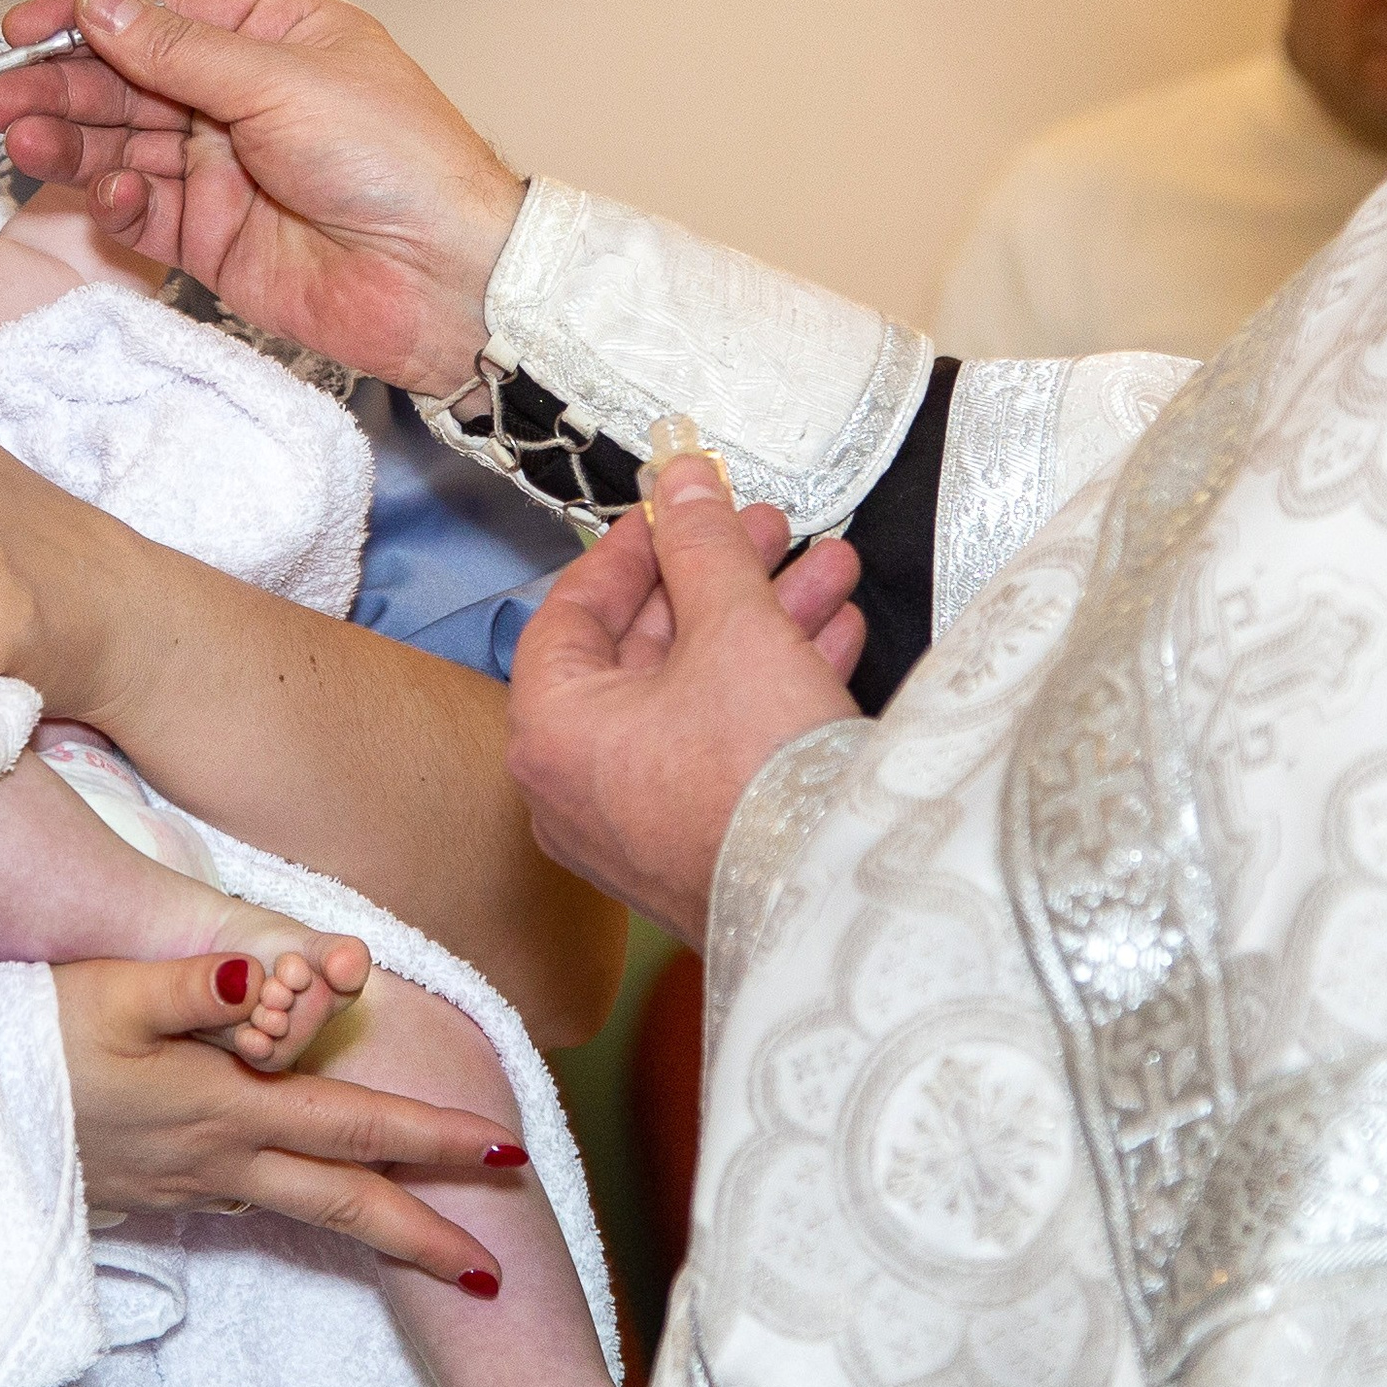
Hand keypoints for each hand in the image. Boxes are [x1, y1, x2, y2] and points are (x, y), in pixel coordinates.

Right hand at [0, 0, 525, 397]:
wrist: (443, 280)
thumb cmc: (399, 162)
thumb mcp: (283, 79)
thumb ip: (182, 50)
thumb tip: (102, 5)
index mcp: (273, 38)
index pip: (161, 13)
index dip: (89, 18)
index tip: (24, 31)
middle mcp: (242, 101)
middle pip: (129, 83)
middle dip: (63, 87)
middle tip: (0, 98)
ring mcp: (226, 172)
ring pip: (126, 147)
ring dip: (73, 143)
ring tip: (22, 140)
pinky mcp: (215, 241)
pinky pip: (147, 213)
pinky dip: (120, 201)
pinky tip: (111, 191)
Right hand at [55, 952, 524, 1283]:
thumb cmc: (33, 1039)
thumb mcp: (109, 994)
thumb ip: (189, 987)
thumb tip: (252, 978)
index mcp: (228, 1107)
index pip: (355, 1128)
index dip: (434, 1142)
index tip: (503, 1156)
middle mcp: (220, 1157)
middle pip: (344, 1203)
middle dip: (425, 1235)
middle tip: (492, 1271)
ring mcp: (187, 1185)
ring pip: (302, 1212)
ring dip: (371, 1230)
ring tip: (427, 1245)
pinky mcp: (154, 1194)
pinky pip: (248, 1207)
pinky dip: (299, 1212)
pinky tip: (304, 1200)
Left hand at [506, 459, 867, 942]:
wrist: (836, 904)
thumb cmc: (759, 782)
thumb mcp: (734, 627)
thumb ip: (704, 543)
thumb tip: (683, 482)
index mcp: (551, 731)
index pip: (571, 613)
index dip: (631, 550)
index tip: (674, 511)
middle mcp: (575, 787)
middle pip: (642, 652)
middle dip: (719, 581)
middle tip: (768, 532)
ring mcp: (632, 825)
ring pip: (693, 696)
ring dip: (761, 625)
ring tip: (827, 572)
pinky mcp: (691, 847)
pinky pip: (717, 747)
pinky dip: (767, 689)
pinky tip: (833, 640)